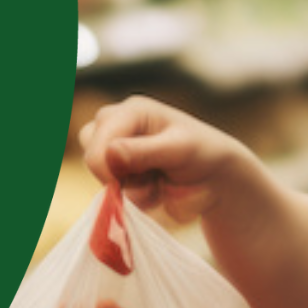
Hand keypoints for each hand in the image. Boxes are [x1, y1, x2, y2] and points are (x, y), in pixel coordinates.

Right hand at [77, 95, 256, 224]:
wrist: (215, 176)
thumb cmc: (202, 154)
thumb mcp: (179, 150)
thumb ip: (144, 151)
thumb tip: (109, 153)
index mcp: (132, 111)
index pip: (97, 141)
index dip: (106, 167)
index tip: (129, 184)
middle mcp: (119, 125)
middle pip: (92, 156)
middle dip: (118, 177)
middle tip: (151, 179)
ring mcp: (117, 147)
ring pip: (100, 175)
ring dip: (126, 188)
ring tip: (156, 181)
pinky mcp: (119, 169)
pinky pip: (110, 190)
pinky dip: (131, 196)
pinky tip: (154, 188)